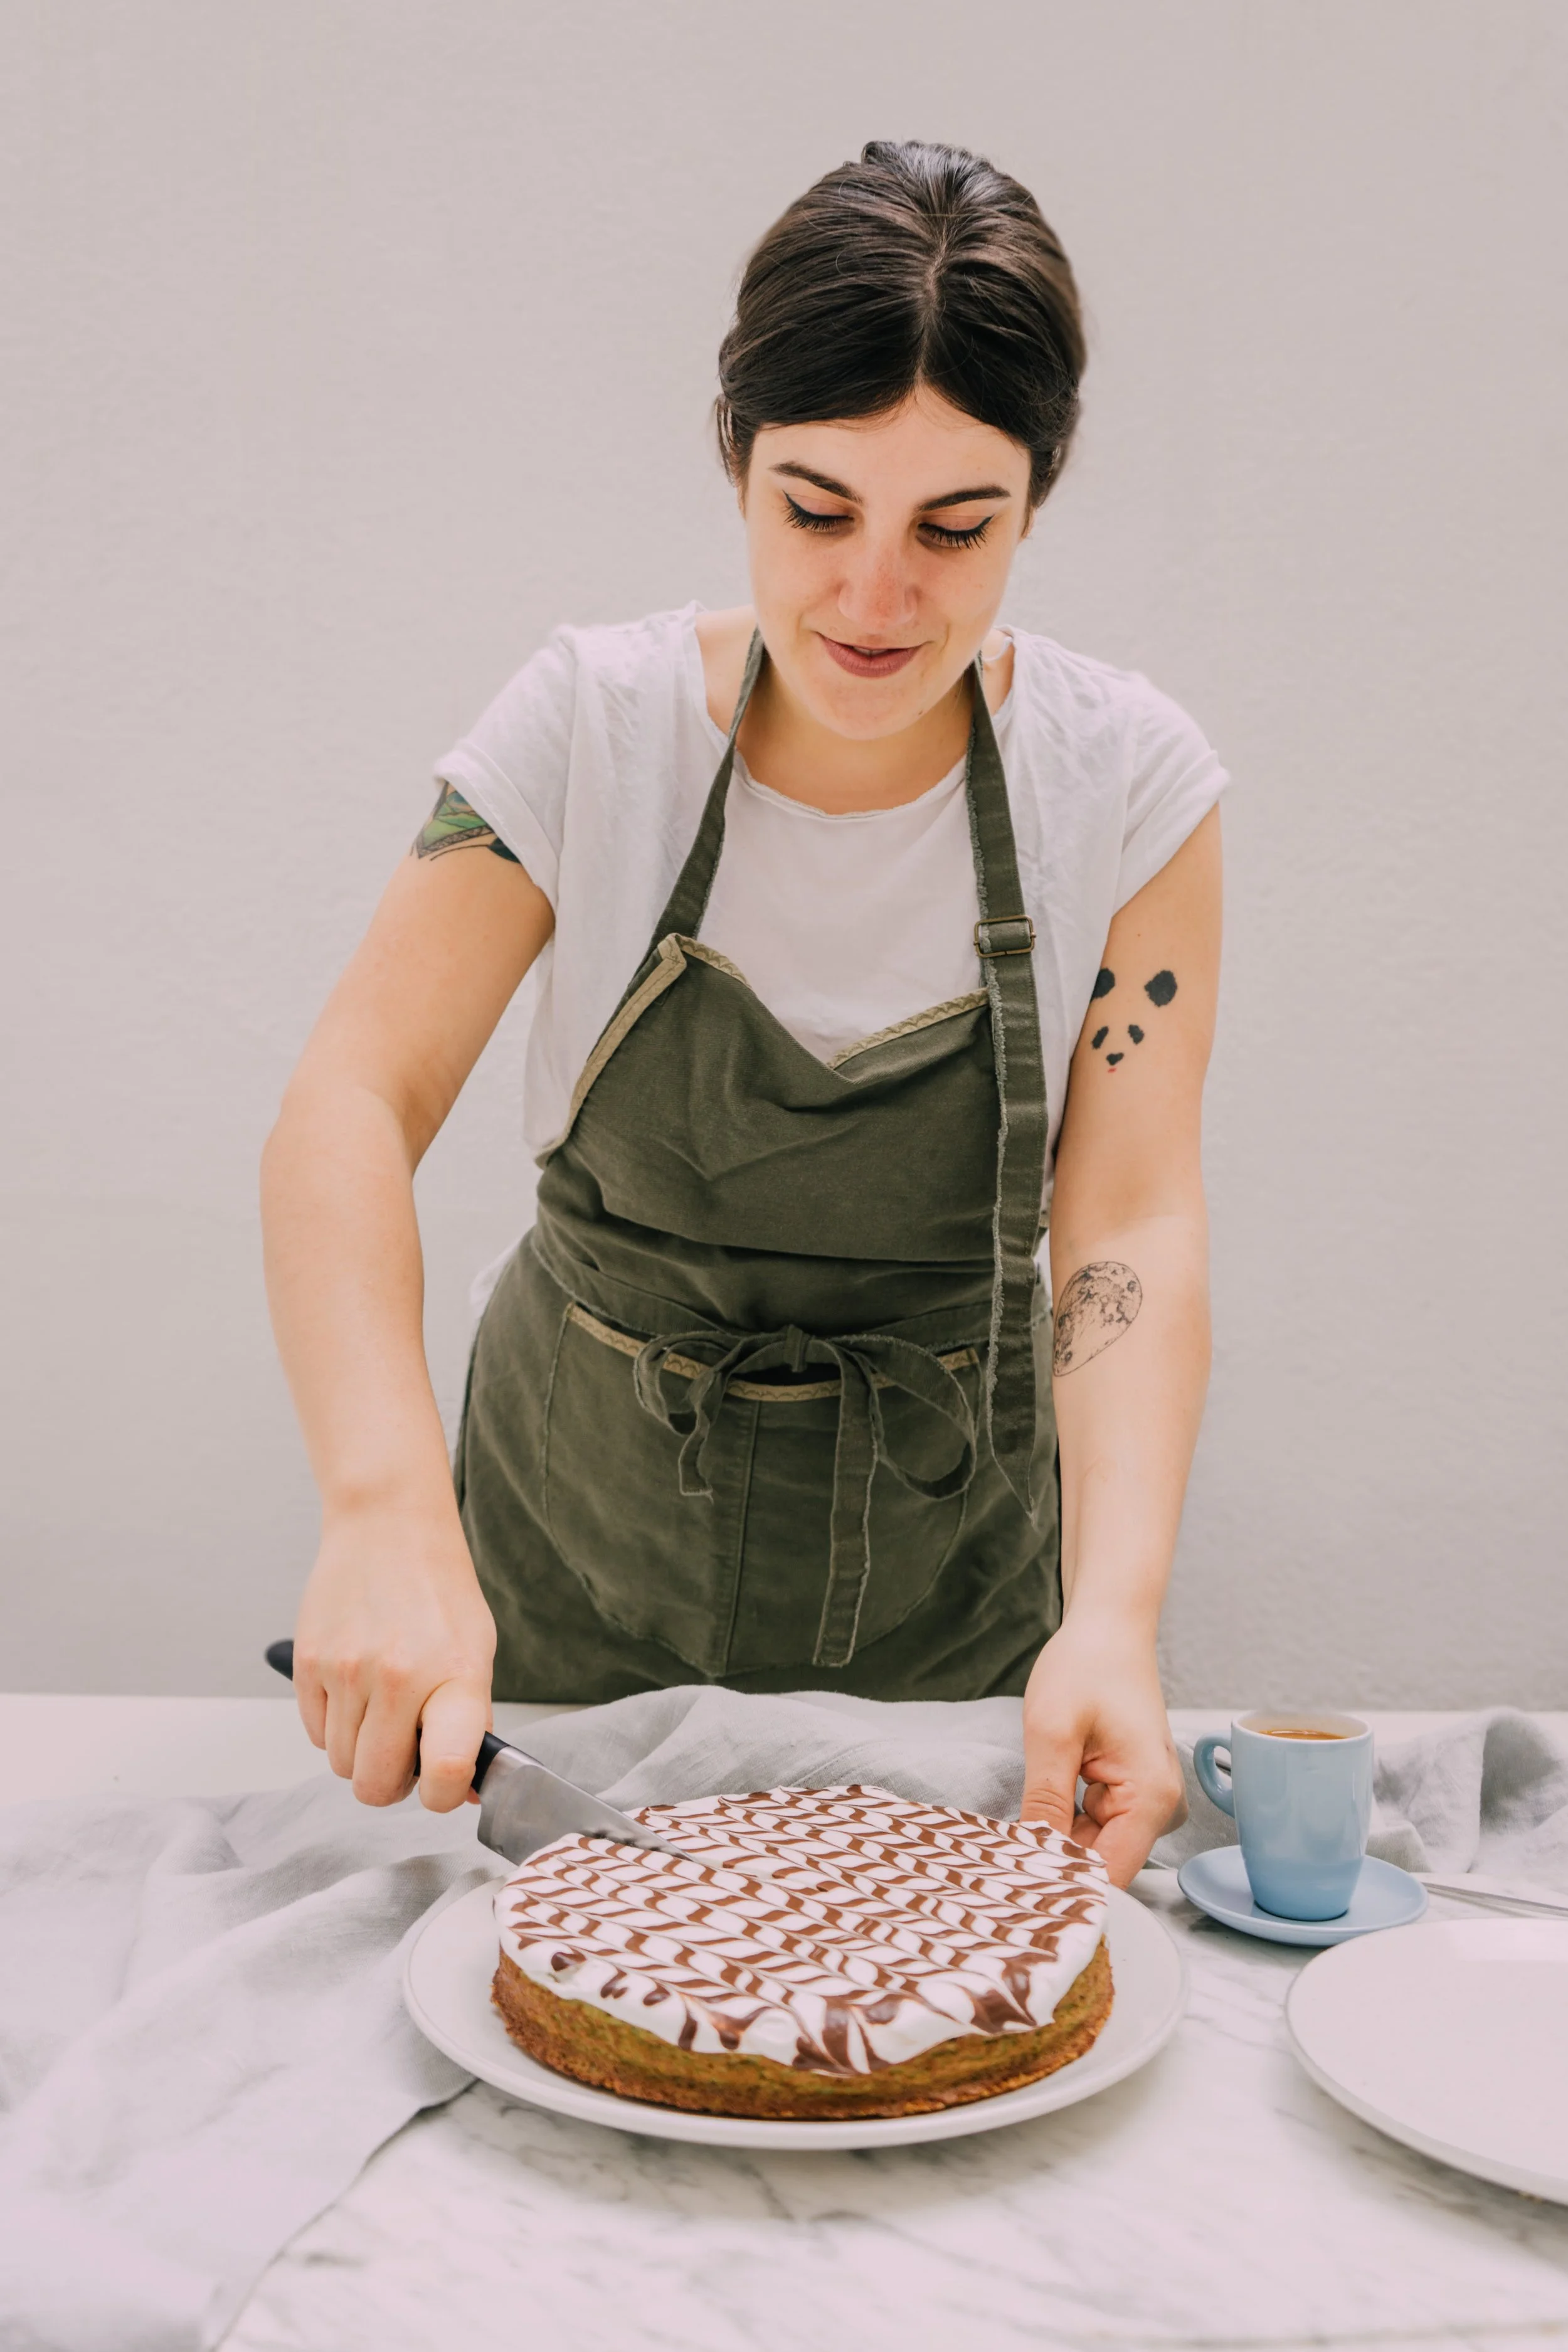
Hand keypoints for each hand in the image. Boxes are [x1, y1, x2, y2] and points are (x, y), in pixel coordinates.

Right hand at [292, 1495, 496, 1811]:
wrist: (387, 1526)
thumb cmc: (438, 1591)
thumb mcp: (475, 1650)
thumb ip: (471, 1723)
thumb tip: (467, 1791)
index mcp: (454, 1677)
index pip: (448, 1770)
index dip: (444, 1796)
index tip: (442, 1788)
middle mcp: (398, 1677)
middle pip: (375, 1786)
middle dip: (391, 1782)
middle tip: (406, 1751)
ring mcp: (347, 1671)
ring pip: (341, 1766)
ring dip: (361, 1751)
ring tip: (381, 1709)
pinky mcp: (308, 1663)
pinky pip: (315, 1734)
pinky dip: (334, 1726)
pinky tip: (355, 1688)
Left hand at [1019, 1616, 1186, 1885]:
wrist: (1109, 1629)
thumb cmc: (1086, 1666)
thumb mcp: (1052, 1731)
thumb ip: (1046, 1801)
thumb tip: (1033, 1862)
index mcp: (1152, 1797)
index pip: (1109, 1875)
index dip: (1064, 1889)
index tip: (1017, 1895)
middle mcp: (1159, 1809)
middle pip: (1100, 1865)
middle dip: (1053, 1868)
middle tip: (999, 1871)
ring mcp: (1145, 1803)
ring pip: (1091, 1849)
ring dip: (1053, 1847)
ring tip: (1009, 1846)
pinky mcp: (1129, 1796)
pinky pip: (1091, 1829)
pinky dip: (1060, 1826)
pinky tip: (1032, 1819)